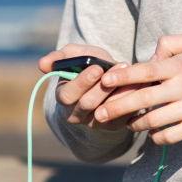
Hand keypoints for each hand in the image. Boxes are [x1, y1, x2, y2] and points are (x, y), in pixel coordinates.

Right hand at [38, 43, 153, 131]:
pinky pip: (122, 116)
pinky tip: (140, 85)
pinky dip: (131, 99)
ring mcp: (95, 122)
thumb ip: (60, 57)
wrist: (111, 78)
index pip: (68, 94)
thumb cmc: (91, 64)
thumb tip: (41, 64)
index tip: (97, 67)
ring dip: (120, 91)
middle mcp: (76, 114)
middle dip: (103, 86)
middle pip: (87, 104)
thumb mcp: (77, 55)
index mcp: (64, 97)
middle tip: (119, 68)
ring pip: (106, 110)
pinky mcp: (113, 126)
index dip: (82, 82)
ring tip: (131, 75)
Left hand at [93, 33, 181, 144]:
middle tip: (99, 113)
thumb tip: (148, 58)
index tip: (105, 82)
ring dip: (135, 124)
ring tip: (127, 123)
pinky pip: (169, 136)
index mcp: (181, 66)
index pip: (145, 71)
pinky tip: (151, 133)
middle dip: (117, 107)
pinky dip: (155, 137)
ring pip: (153, 121)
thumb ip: (169, 44)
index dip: (123, 76)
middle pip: (143, 99)